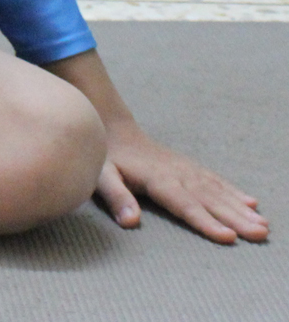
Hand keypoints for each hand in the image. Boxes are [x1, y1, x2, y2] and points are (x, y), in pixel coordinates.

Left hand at [96, 118, 267, 244]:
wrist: (114, 128)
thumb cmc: (106, 157)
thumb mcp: (101, 175)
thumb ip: (116, 197)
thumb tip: (130, 222)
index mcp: (156, 179)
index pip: (184, 204)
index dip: (205, 221)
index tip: (229, 236)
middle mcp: (176, 173)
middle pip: (208, 200)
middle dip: (235, 218)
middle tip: (260, 234)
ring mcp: (185, 169)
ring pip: (217, 190)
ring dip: (240, 208)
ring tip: (263, 225)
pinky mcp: (189, 167)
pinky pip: (214, 180)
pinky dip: (234, 191)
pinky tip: (251, 203)